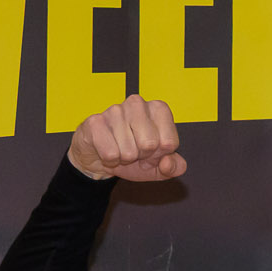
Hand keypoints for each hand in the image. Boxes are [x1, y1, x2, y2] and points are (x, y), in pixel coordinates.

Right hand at [67, 96, 187, 182]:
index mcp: (159, 109)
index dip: (160, 155)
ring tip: (121, 149)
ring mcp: (115, 110)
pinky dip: (110, 160)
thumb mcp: (160, 166)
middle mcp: (138, 104)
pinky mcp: (96, 121)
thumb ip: (175, 167)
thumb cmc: (134, 155)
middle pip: (150, 144)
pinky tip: (108, 150)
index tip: (152, 151)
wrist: (102, 157)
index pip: (170, 142)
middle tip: (135, 151)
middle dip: (142, 156)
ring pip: (129, 151)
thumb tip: (167, 162)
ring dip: (125, 158)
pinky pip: (111, 153)